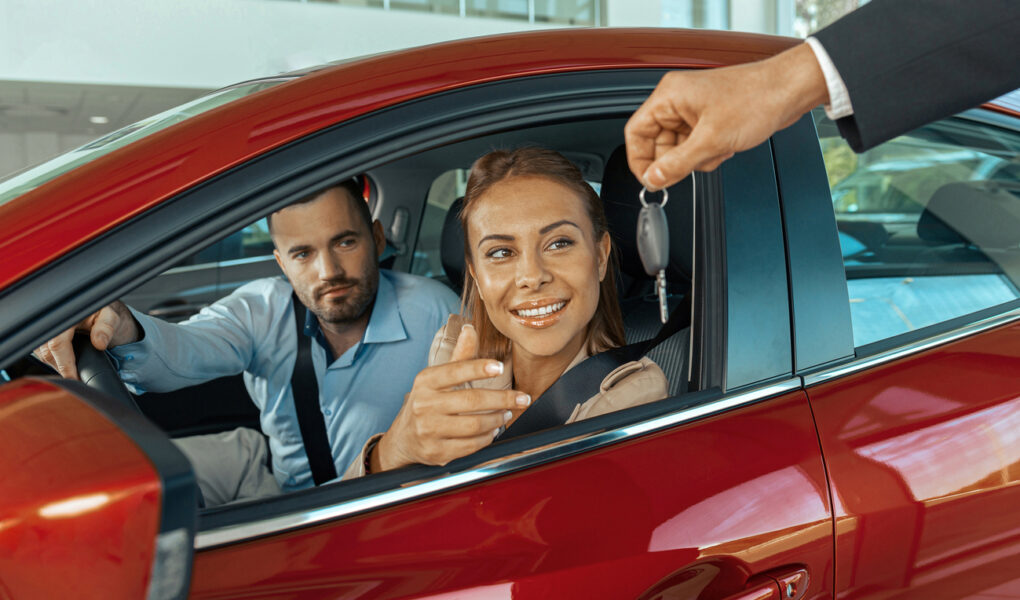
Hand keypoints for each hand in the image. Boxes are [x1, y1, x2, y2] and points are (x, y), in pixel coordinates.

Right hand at [34, 301, 139, 379]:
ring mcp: (43, 329)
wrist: (98, 311)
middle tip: (78, 378)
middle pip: (47, 353)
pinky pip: (42, 353)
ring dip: (58, 365)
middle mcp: (50, 322)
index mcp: (64, 315)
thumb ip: (106, 327)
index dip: (65, 364)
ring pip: (43, 355)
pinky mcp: (41, 336)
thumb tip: (99, 343)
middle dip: (62, 368)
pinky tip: (67, 363)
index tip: (74, 377)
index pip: (57, 343)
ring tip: (74, 371)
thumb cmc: (103, 313)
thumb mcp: (110, 316)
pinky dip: (54, 361)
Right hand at [373, 324, 531, 470]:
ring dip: (497, 420)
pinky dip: (487, 438)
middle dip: (503, 399)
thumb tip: (470, 329)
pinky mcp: (436, 452)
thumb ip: (458, 356)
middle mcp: (424, 405)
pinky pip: (470, 446)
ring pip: (474, 425)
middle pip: (471, 400)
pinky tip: (493, 430)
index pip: (455, 371)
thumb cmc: (427, 402)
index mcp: (426, 381)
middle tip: (522, 398)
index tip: (500, 367)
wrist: (404, 438)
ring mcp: (428, 430)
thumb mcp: (437, 377)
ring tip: (507, 413)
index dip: (478, 369)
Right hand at [625, 42, 828, 189]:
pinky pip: (696, 143)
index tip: (650, 180)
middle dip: (676, 160)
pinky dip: (708, 152)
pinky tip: (725, 147)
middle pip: (657, 142)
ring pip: (678, 146)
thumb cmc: (756, 99)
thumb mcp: (711, 140)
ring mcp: (694, 109)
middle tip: (691, 169)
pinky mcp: (709, 117)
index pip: (636, 132)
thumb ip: (677, 164)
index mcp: (669, 96)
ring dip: (696, 158)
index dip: (640, 161)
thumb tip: (654, 179)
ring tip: (718, 151)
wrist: (789, 91)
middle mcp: (678, 100)